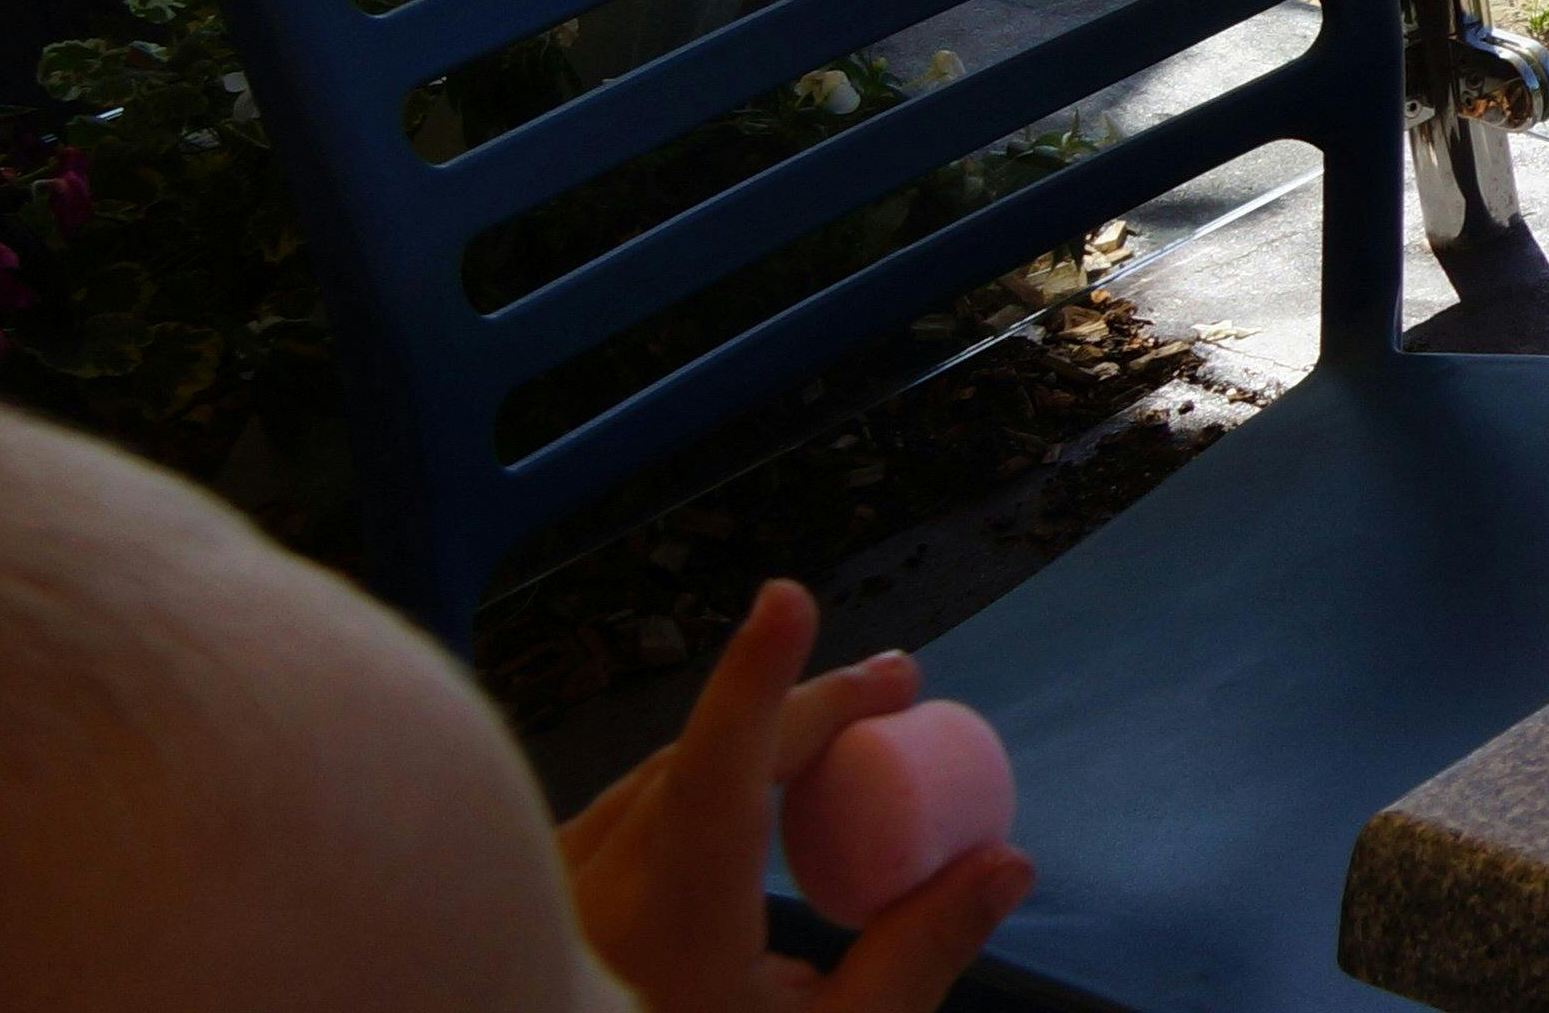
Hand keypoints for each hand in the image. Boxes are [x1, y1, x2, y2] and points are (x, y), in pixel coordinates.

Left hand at [555, 580, 1031, 1012]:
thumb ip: (920, 953)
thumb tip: (1008, 861)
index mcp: (672, 917)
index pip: (719, 766)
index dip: (759, 678)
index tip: (790, 596)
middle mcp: (597, 887)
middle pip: (704, 758)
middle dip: (803, 709)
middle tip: (899, 687)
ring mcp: (555, 893)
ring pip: (655, 782)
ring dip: (746, 743)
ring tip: (836, 734)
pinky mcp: (541, 905)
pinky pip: (618, 817)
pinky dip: (687, 789)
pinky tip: (733, 808)